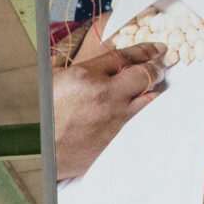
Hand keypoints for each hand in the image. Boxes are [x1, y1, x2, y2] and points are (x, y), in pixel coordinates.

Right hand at [52, 38, 167, 180]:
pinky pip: (143, 122)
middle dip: (155, 69)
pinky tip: (144, 110)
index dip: (144, 50)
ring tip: (154, 88)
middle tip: (159, 66)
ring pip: (150, 100)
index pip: (123, 55)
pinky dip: (146, 114)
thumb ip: (85, 71)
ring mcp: (115, 119)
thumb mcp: (58, 83)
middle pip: (144, 75)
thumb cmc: (47, 118)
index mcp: (85, 76)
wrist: (43, 153)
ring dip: (153, 92)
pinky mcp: (120, 139)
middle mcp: (104, 95)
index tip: (156, 49)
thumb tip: (109, 65)